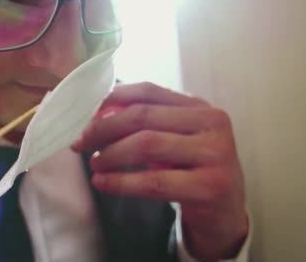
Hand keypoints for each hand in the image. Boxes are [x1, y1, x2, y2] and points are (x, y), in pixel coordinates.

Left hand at [72, 82, 248, 260]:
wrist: (226, 213)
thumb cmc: (192, 171)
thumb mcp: (173, 140)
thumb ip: (143, 122)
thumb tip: (96, 113)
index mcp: (200, 107)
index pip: (148, 91)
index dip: (111, 99)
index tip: (84, 113)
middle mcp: (212, 124)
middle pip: (143, 116)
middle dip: (104, 128)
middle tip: (80, 142)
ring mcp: (216, 155)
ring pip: (146, 144)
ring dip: (111, 154)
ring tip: (93, 163)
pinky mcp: (211, 186)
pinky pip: (154, 182)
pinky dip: (121, 182)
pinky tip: (102, 182)